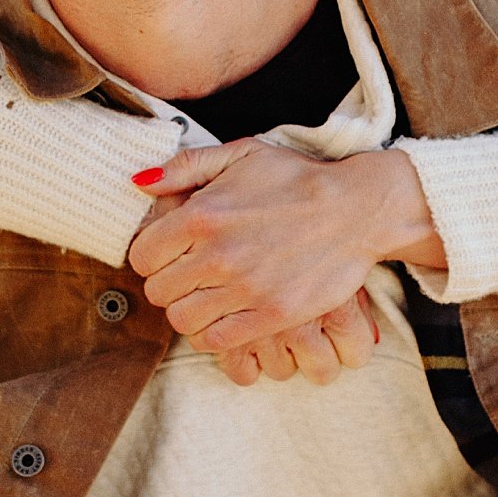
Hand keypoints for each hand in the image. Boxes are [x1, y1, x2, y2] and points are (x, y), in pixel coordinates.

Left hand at [127, 140, 444, 382]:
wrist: (358, 209)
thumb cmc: (298, 179)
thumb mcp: (242, 154)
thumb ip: (186, 166)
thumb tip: (140, 184)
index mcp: (202, 214)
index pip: (142, 256)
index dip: (151, 256)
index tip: (170, 254)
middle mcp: (218, 254)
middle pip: (158, 291)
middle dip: (168, 284)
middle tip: (189, 276)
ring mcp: (245, 288)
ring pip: (182, 320)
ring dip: (189, 311)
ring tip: (206, 298)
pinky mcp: (272, 314)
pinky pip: (216, 341)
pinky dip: (212, 334)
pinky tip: (225, 317)